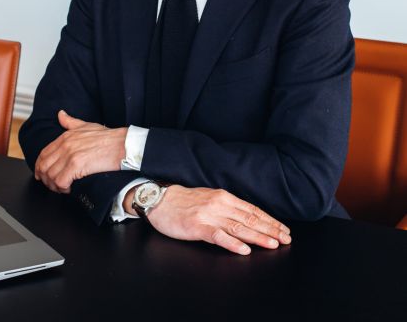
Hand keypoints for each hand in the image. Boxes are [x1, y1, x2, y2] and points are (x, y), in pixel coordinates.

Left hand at [34, 110, 126, 192]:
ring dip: (54, 185)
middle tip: (53, 184)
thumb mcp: (86, 125)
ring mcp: (70, 155)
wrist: (122, 144)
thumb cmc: (107, 137)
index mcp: (65, 136)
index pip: (43, 154)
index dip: (40, 167)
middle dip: (45, 178)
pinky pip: (60, 181)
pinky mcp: (77, 165)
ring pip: (50, 176)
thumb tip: (60, 114)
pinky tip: (69, 188)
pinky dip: (63, 188)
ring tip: (62, 187)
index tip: (42, 175)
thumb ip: (71, 121)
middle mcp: (65, 145)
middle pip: (43, 166)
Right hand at [130, 185, 291, 254]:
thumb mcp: (210, 199)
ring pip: (239, 227)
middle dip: (270, 229)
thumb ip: (228, 207)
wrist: (161, 200)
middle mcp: (220, 204)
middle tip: (286, 239)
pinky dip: (232, 243)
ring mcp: (209, 216)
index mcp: (224, 197)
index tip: (284, 230)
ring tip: (273, 244)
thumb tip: (249, 218)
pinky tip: (244, 249)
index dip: (270, 220)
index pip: (253, 210)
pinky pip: (218, 236)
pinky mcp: (198, 227)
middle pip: (250, 218)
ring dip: (258, 236)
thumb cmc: (185, 202)